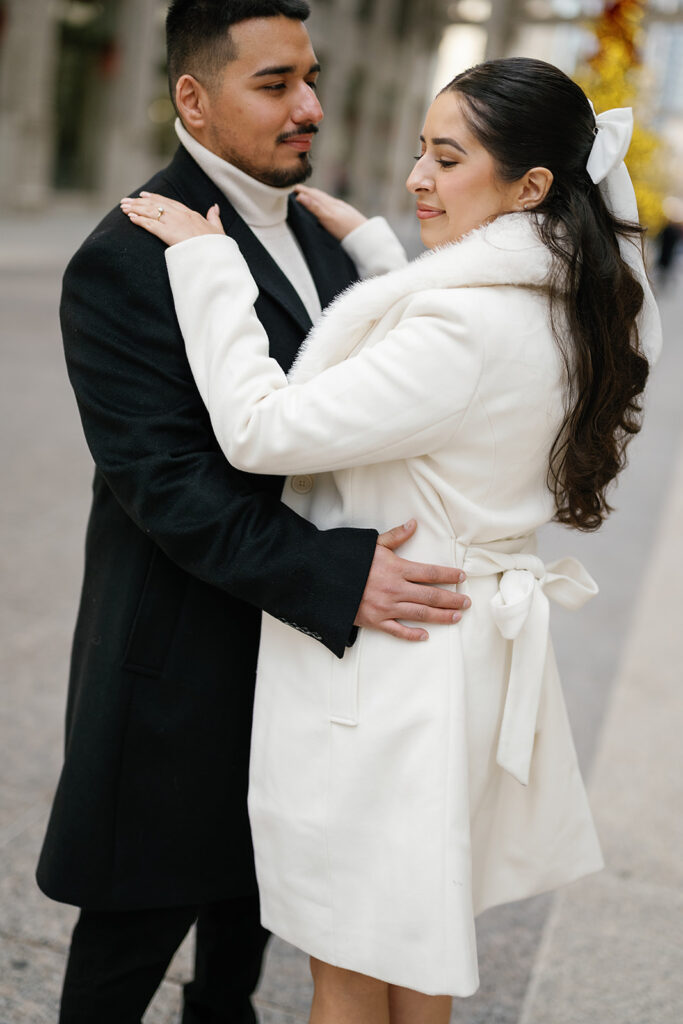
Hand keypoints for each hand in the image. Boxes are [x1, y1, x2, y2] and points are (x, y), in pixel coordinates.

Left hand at [119, 192, 224, 245]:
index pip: (168, 202)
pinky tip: (130, 218)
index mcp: (190, 214)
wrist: (215, 253)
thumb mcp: (217, 228)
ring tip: (123, 208)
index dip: (154, 198)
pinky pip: (150, 225)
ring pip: (150, 212)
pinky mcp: (168, 233)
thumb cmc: (217, 244)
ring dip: (135, 209)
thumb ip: (214, 217)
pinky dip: (139, 221)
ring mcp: (173, 223)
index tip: (143, 195)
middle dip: (138, 202)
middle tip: (126, 201)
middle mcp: (179, 215)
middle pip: (155, 205)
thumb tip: (214, 207)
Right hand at [293, 185, 366, 240]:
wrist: (366, 236)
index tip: (290, 187)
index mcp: (329, 203)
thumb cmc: (346, 229)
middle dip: (307, 191)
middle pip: (319, 195)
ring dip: (315, 197)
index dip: (301, 190)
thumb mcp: (328, 218)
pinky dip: (324, 205)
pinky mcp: (345, 216)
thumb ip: (314, 207)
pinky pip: (331, 207)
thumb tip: (300, 196)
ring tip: (308, 197)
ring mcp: (341, 209)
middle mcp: (335, 204)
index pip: (312, 193)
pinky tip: (325, 209)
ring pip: (325, 200)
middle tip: (296, 190)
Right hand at [355, 520, 469, 641]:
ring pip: (420, 614)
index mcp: (396, 569)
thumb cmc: (349, 560)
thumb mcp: (373, 544)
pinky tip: (426, 636)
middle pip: (430, 596)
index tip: (462, 578)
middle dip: (451, 600)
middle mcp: (394, 589)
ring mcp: (385, 607)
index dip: (448, 575)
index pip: (430, 573)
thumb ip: (396, 536)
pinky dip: (412, 635)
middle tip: (467, 602)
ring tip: (456, 617)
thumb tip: (414, 524)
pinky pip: (397, 631)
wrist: (323, 579)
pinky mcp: (375, 621)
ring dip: (441, 617)